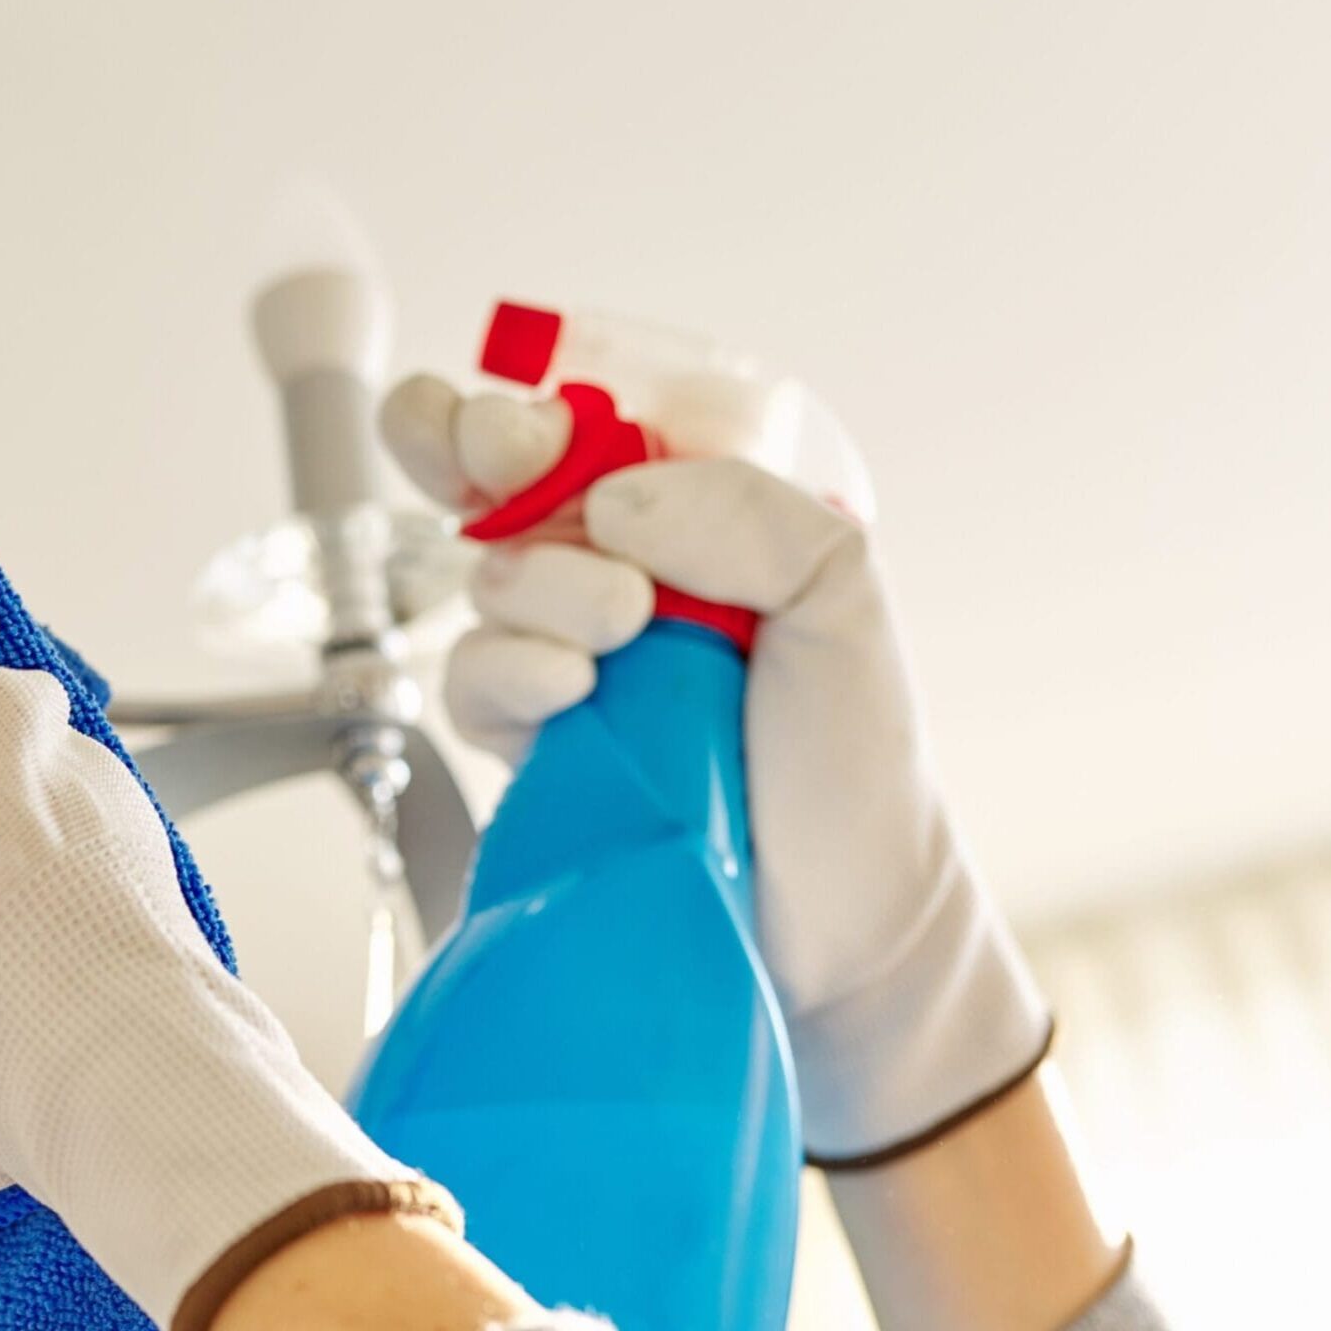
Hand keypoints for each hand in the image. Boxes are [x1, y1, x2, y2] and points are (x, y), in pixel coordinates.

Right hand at [379, 376, 1051, 1165]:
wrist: (844, 922)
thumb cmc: (853, 757)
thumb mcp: (837, 587)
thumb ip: (736, 507)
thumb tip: (607, 500)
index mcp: (689, 510)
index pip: (579, 419)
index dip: (523, 409)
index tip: (526, 432)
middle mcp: (616, 566)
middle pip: (486, 473)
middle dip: (480, 456)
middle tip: (511, 470)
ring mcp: (567, 653)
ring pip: (489, 575)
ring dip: (544, 587)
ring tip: (621, 638)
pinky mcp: (529, 741)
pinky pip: (476, 674)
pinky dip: (514, 671)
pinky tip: (572, 697)